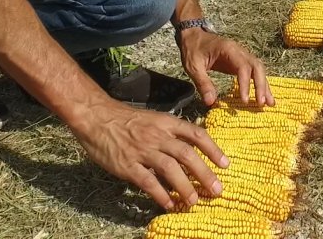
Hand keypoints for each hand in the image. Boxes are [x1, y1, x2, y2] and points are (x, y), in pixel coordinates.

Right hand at [72, 100, 228, 209]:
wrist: (97, 117)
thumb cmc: (127, 120)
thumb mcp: (154, 120)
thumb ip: (171, 134)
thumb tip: (190, 152)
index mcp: (167, 123)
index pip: (196, 134)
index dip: (213, 149)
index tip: (225, 164)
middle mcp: (158, 135)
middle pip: (187, 154)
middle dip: (204, 173)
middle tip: (217, 190)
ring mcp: (142, 150)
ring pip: (169, 168)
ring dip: (185, 186)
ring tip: (194, 201)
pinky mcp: (127, 165)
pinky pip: (147, 181)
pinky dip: (160, 194)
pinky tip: (169, 204)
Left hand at [178, 28, 273, 106]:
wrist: (194, 35)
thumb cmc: (193, 49)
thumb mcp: (193, 66)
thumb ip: (203, 83)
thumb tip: (211, 102)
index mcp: (228, 49)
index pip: (243, 67)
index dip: (245, 84)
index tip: (244, 100)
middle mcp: (240, 51)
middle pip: (257, 67)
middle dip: (261, 85)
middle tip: (261, 103)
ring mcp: (242, 56)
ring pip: (259, 69)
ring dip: (265, 85)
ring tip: (270, 103)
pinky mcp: (240, 62)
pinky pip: (254, 72)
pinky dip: (260, 83)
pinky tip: (263, 96)